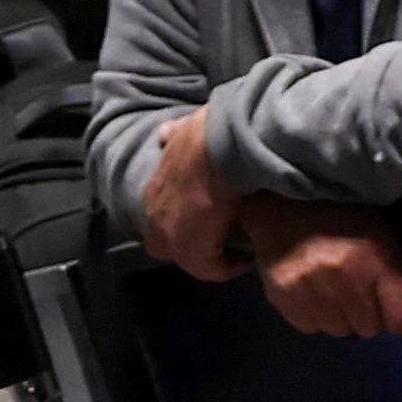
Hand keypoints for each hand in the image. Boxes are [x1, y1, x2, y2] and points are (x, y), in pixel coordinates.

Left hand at [137, 108, 246, 277]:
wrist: (218, 147)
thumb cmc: (207, 135)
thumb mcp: (184, 130)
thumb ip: (175, 135)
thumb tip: (164, 133)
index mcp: (154, 189)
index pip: (159, 215)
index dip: (180, 219)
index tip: (208, 218)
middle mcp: (156, 217)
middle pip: (163, 246)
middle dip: (190, 244)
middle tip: (220, 239)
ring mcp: (170, 238)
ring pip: (190, 260)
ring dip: (212, 256)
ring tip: (238, 252)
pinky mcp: (192, 254)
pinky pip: (212, 270)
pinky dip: (231, 266)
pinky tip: (247, 258)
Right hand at [243, 200, 401, 337]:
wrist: (282, 202)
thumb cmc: (341, 214)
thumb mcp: (381, 235)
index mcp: (374, 257)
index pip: (401, 314)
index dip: (400, 315)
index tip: (393, 307)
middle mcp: (343, 276)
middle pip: (370, 328)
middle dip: (369, 314)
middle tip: (358, 292)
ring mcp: (309, 288)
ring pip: (339, 330)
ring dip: (341, 317)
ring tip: (333, 291)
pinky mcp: (282, 296)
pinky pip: (310, 328)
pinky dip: (314, 316)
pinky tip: (312, 292)